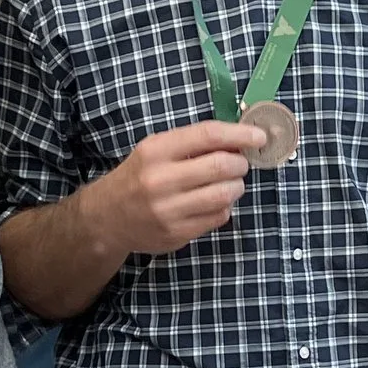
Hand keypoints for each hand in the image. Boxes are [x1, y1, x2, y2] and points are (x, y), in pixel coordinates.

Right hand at [92, 122, 267, 255]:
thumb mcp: (156, 150)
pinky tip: (213, 202)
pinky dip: (224, 207)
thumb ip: (192, 143)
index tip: (259, 136)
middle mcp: (160, 180)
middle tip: (240, 163)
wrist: (107, 217)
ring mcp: (168, 210)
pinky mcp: (177, 234)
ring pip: (225, 195)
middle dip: (240, 163)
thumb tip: (239, 139)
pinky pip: (218, 217)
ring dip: (236, 186)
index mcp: (156, 151)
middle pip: (222, 166)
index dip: (240, 134)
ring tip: (229, 183)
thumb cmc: (139, 176)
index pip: (208, 136)